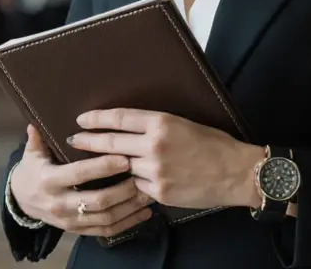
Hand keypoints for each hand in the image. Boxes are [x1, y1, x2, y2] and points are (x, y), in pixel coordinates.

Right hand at [10, 124, 154, 237]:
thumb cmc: (32, 172)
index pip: (78, 174)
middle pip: (97, 200)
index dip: (102, 167)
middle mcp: (60, 204)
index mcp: (49, 181)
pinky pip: (106, 230)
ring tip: (147, 194)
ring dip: (129, 207)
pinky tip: (143, 213)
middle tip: (142, 176)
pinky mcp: (78, 231)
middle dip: (122, 190)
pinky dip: (127, 223)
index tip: (124, 158)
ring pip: (105, 218)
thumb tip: (35, 122)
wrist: (22, 203)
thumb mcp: (31, 154)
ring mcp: (70, 221)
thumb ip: (37, 139)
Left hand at [68, 109, 264, 210]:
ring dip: (116, 167)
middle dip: (89, 141)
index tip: (82, 119)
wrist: (236, 172)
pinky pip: (139, 187)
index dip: (97, 119)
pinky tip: (142, 180)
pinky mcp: (160, 192)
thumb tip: (128, 127)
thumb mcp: (184, 123)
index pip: (120, 118)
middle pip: (111, 143)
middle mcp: (155, 145)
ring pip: (124, 168)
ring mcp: (156, 171)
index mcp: (162, 123)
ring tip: (105, 164)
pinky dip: (138, 184)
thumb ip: (155, 126)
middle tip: (74, 139)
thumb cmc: (214, 144)